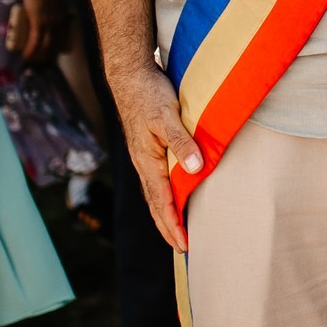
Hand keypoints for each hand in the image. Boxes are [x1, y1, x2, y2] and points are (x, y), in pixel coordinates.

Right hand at [6, 0, 69, 61]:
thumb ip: (58, 6)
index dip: (58, 48)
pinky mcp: (39, 23)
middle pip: (56, 45)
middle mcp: (60, 23)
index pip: (64, 38)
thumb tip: (57, 10)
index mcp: (65, 18)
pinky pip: (35, 42)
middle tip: (40, 60)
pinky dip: (31, 50)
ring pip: (46, 46)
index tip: (52, 53)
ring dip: (38, 56)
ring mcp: (50, 24)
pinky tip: (26, 55)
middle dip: (48, 56)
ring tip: (31, 60)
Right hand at [109, 61, 200, 249]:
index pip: (162, 202)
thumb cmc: (150, 95)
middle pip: (156, 205)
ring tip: (177, 232)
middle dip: (168, 228)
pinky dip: (165, 197)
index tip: (184, 245)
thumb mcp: (168, 116)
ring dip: (165, 215)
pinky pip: (156, 182)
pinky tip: (172, 198)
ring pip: (155, 195)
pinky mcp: (148, 150)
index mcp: (147, 162)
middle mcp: (144, 165)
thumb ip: (181, 141)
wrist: (130, 76)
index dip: (173, 225)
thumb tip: (195, 168)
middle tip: (182, 250)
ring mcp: (144, 158)